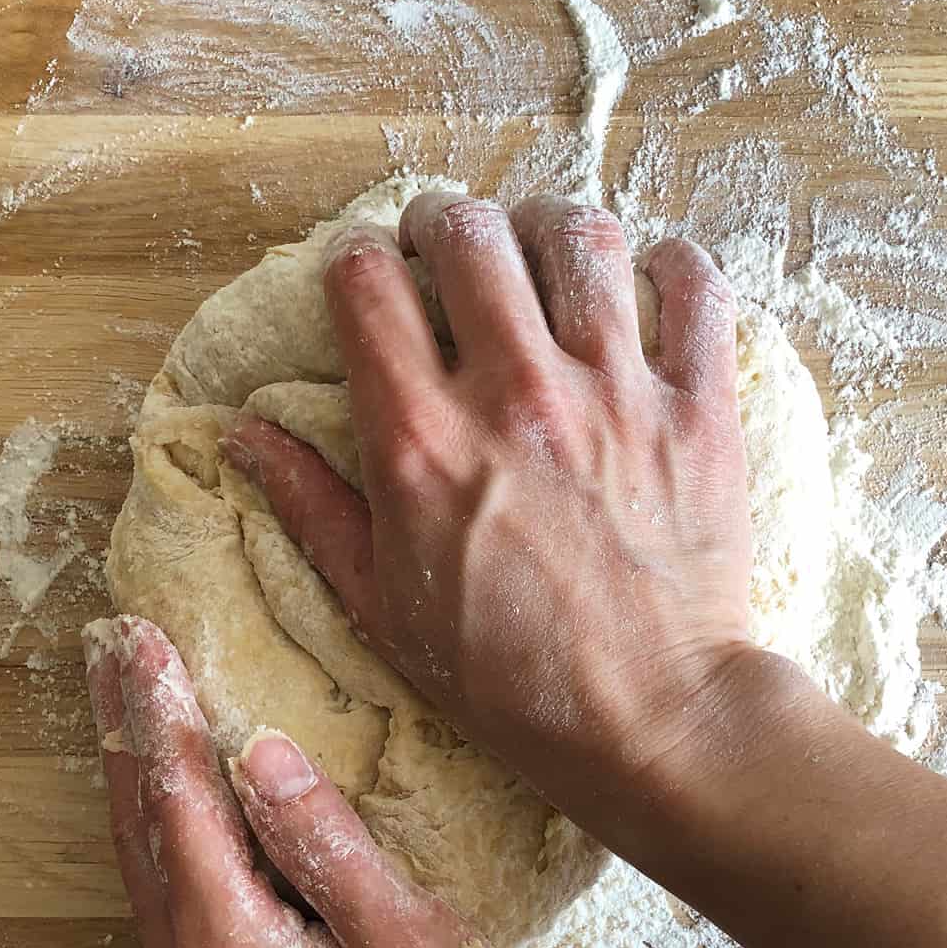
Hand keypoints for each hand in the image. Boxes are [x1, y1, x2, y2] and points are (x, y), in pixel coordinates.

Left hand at [83, 614, 546, 947]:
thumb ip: (334, 855)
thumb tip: (262, 756)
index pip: (182, 813)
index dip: (165, 721)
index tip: (146, 639)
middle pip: (142, 830)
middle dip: (129, 730)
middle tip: (115, 641)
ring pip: (143, 860)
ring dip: (135, 769)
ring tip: (126, 687)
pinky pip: (166, 889)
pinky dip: (159, 819)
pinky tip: (165, 775)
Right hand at [221, 193, 760, 837]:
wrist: (650, 722)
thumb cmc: (508, 680)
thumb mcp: (383, 610)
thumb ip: (314, 509)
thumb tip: (246, 435)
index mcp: (422, 441)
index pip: (365, 280)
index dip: (358, 262)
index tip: (374, 283)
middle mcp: (516, 396)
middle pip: (468, 231)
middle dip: (445, 225)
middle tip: (453, 255)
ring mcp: (617, 395)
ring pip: (580, 238)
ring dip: (552, 232)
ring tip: (548, 264)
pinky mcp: (700, 411)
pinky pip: (695, 287)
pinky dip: (672, 268)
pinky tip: (649, 290)